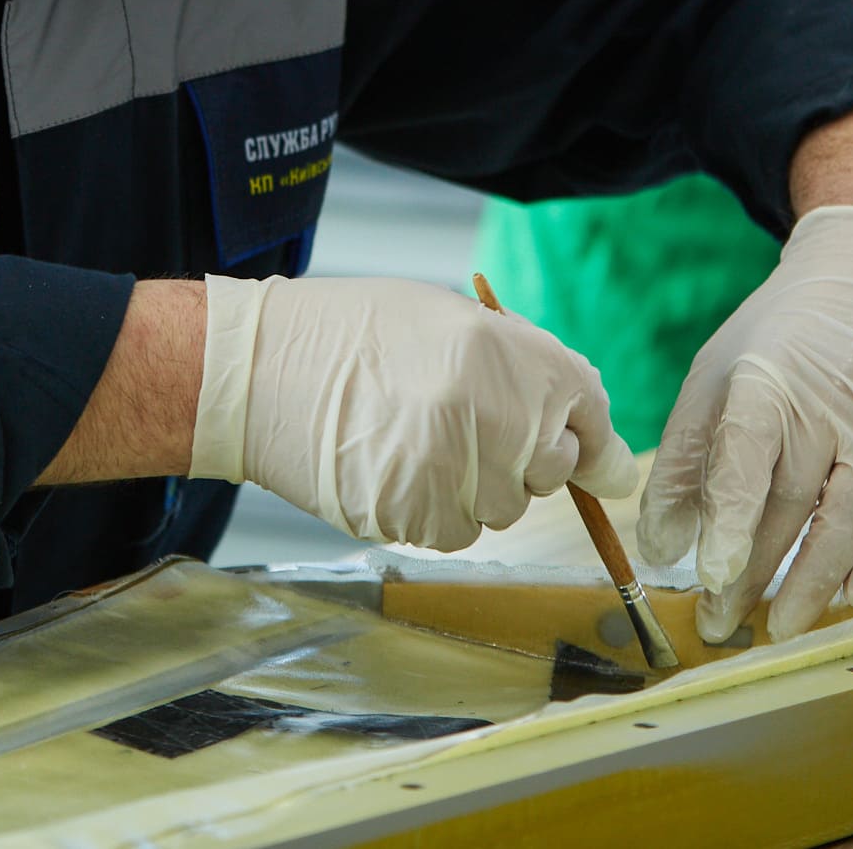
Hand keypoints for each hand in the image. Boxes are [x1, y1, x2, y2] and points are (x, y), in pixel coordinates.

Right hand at [190, 274, 637, 551]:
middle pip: (551, 468)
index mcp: (509, 354)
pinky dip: (434, 512)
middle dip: (519, 456)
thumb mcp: (448, 320)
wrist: (261, 370)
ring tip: (412, 441)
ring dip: (474, 488)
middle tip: (457, 425)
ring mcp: (460, 470)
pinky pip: (458, 533)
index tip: (588, 457)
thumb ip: (524, 371)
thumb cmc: (352, 335)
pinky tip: (393, 471)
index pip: (589, 412)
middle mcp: (496, 413)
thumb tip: (591, 443)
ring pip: (505, 508)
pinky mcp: (420, 517)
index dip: (587, 436)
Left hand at [637, 206, 852, 643]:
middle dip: (754, 576)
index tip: (711, 572)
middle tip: (721, 626)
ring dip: (817, 585)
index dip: (731, 519)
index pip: (747, 458)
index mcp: (768, 381)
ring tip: (782, 627)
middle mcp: (833, 406)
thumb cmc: (783, 339)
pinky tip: (851, 595)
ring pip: (852, 524)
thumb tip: (661, 549)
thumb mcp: (718, 374)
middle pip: (791, 506)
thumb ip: (686, 460)